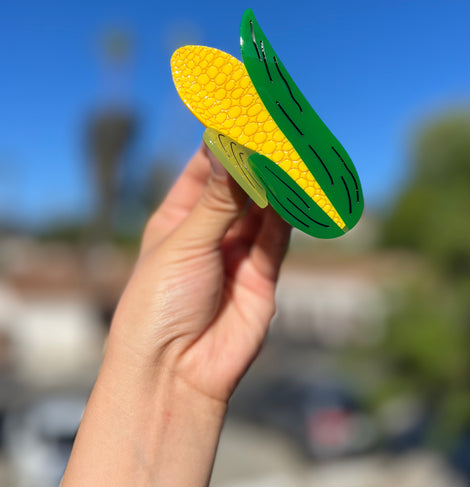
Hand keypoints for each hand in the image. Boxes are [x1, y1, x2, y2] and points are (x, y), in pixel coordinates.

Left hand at [109, 144, 291, 405]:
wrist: (174, 374)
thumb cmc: (158, 305)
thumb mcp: (184, 244)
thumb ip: (218, 199)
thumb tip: (232, 146)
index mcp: (177, 218)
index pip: (204, 168)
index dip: (223, 141)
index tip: (243, 113)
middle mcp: (209, 231)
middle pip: (239, 184)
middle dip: (256, 158)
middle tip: (276, 127)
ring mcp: (238, 252)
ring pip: (264, 207)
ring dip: (276, 182)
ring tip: (289, 151)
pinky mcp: (263, 274)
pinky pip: (279, 236)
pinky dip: (289, 212)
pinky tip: (294, 187)